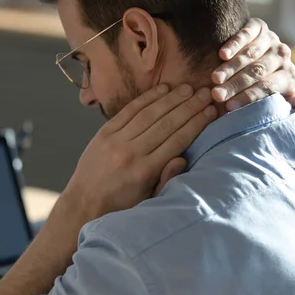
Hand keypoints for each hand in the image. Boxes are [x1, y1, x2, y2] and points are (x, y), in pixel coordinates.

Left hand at [66, 84, 216, 217]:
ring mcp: (116, 141)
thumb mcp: (148, 200)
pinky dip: (147, 98)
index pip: (178, 141)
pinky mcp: (104, 133)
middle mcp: (131, 153)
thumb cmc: (121, 206)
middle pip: (167, 124)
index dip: (197, 124)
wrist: (82, 204)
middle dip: (190, 107)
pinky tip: (163, 89)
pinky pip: (129, 110)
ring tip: (190, 88)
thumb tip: (182, 158)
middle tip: (207, 94)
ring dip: (172, 99)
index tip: (212, 112)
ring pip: (150, 114)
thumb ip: (166, 180)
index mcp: (145, 171)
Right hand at [212, 18, 294, 112]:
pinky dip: (234, 43)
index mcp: (289, 76)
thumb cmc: (261, 88)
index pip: (267, 88)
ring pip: (250, 55)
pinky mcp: (259, 26)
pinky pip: (247, 34)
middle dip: (235, 85)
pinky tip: (222, 54)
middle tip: (217, 95)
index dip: (248, 98)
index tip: (229, 108)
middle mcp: (283, 56)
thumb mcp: (279, 98)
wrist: (256, 57)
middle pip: (257, 72)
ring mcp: (272, 39)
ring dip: (231, 67)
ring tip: (214, 79)